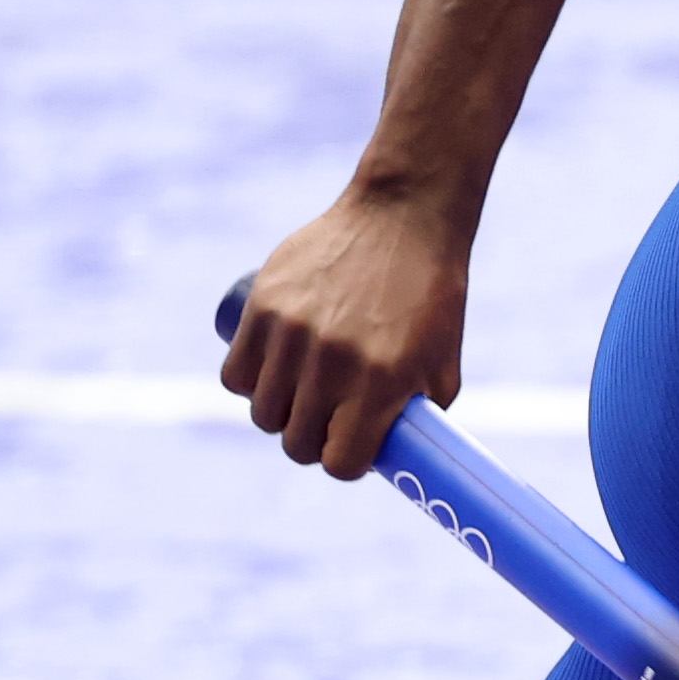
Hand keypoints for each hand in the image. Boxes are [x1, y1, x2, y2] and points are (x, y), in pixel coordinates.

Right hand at [222, 188, 468, 477]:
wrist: (403, 217)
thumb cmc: (430, 295)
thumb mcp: (443, 364)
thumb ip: (421, 418)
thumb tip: (396, 461)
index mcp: (381, 382)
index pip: (340, 462)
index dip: (346, 463)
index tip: (350, 448)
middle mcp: (333, 362)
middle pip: (296, 443)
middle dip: (312, 442)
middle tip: (325, 422)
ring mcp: (293, 333)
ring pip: (263, 413)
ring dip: (279, 416)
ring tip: (298, 397)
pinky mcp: (264, 305)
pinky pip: (235, 374)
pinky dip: (249, 384)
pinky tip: (269, 376)